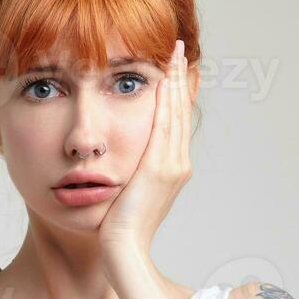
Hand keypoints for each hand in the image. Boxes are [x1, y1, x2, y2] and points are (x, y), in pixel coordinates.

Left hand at [99, 38, 194, 261]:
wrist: (122, 248)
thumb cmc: (117, 228)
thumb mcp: (126, 194)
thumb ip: (130, 174)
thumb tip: (120, 162)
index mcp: (172, 170)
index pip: (176, 123)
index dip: (177, 95)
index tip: (175, 70)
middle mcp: (178, 165)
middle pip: (181, 112)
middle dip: (180, 79)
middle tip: (179, 50)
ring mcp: (172, 166)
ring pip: (176, 113)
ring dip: (175, 80)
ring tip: (174, 53)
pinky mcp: (159, 168)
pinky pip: (164, 125)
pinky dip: (166, 100)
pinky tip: (163, 78)